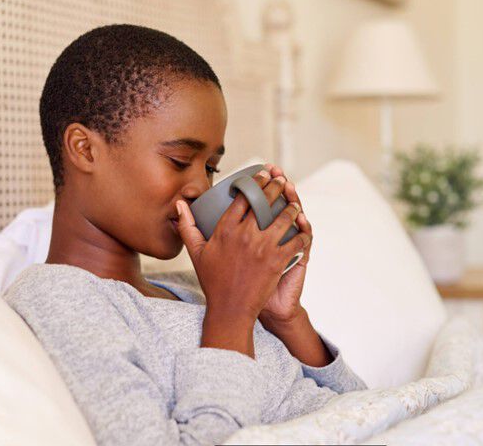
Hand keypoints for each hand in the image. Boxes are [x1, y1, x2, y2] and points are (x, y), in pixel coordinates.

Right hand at [175, 169, 310, 324]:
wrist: (230, 309)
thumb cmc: (213, 281)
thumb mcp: (197, 252)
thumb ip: (188, 226)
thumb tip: (179, 204)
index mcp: (226, 230)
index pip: (242, 197)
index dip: (254, 182)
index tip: (262, 174)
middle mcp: (244, 235)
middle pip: (264, 201)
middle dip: (275, 186)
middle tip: (281, 181)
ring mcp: (262, 247)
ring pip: (284, 217)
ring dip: (292, 207)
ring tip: (294, 203)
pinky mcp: (277, 260)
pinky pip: (296, 241)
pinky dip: (302, 233)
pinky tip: (303, 228)